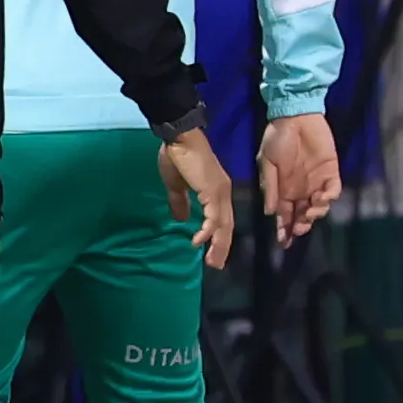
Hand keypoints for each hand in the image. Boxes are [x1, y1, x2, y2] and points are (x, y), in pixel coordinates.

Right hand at [159, 128, 235, 269]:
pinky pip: (214, 217)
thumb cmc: (177, 157)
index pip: (221, 219)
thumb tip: (181, 220)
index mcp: (216, 191)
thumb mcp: (176, 184)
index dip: (217, 236)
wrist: (180, 138)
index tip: (209, 251)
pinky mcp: (213, 192)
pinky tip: (199, 241)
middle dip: (221, 247)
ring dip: (218, 245)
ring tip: (212, 261)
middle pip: (227, 226)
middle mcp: (223, 193)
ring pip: (223, 225)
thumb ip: (179, 202)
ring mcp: (220, 193)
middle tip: (215, 264)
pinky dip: (208, 231)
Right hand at [257, 112, 342, 245]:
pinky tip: (322, 197)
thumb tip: (269, 211)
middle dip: (301, 226)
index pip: (283, 214)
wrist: (295, 117)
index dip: (283, 229)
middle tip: (300, 229)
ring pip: (318, 206)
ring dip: (315, 213)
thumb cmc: (276, 139)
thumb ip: (269, 187)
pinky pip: (333, 190)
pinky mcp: (331, 173)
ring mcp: (316, 182)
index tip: (284, 243)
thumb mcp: (265, 162)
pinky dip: (329, 197)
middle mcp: (299, 189)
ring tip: (311, 211)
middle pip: (302, 214)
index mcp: (282, 189)